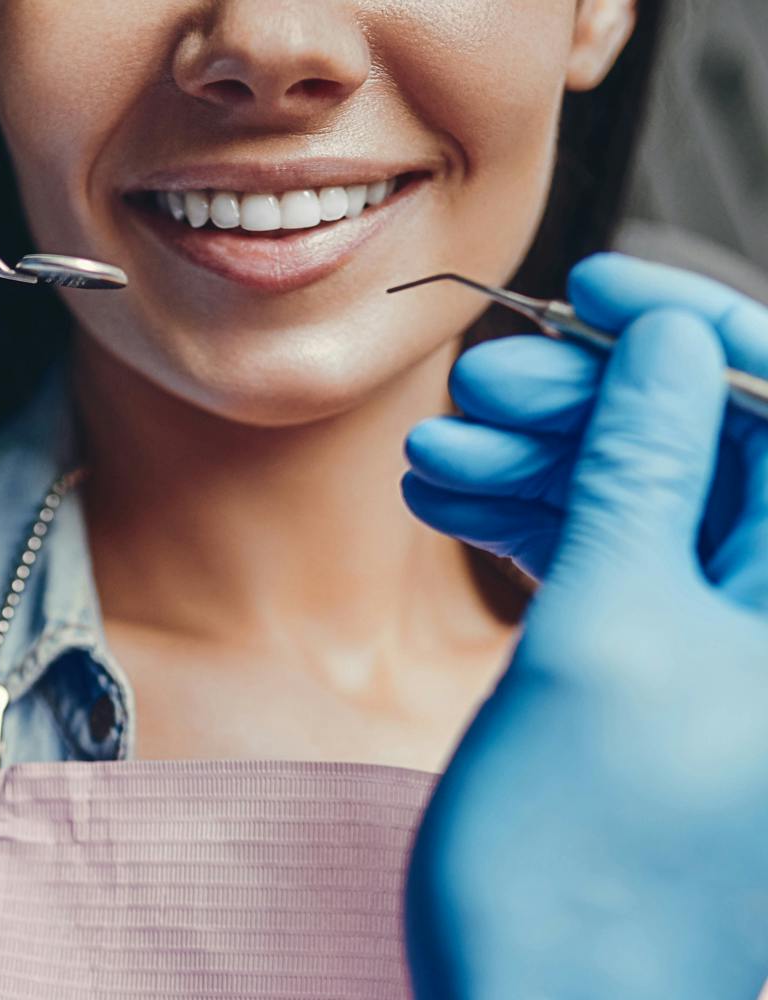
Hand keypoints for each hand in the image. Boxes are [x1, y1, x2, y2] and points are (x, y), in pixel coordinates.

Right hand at [401, 253, 767, 997]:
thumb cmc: (587, 861)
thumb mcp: (605, 634)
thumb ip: (643, 478)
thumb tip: (674, 349)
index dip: (697, 331)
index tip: (599, 291)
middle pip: (716, 449)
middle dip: (595, 399)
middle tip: (479, 384)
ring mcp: (733, 654)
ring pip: (652, 501)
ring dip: (541, 462)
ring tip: (432, 455)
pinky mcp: (671, 684)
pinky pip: (618, 565)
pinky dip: (534, 526)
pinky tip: (446, 502)